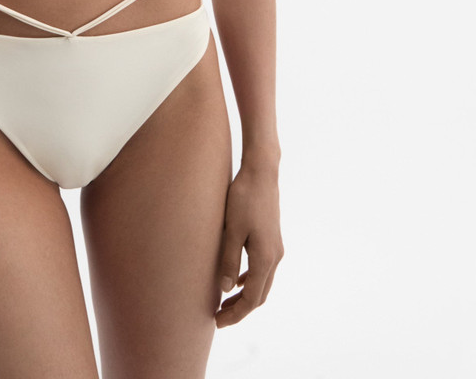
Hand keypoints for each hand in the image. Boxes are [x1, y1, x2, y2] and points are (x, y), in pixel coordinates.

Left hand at [215, 162, 282, 327]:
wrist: (261, 172)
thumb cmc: (244, 198)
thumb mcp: (231, 229)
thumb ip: (229, 260)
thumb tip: (226, 289)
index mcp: (265, 258)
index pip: (252, 298)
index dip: (236, 313)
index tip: (218, 321)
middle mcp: (275, 256)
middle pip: (260, 294)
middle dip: (241, 309)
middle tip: (219, 317)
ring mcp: (276, 247)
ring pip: (262, 282)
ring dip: (245, 295)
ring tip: (225, 303)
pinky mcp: (272, 239)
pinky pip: (262, 269)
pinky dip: (250, 280)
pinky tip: (236, 279)